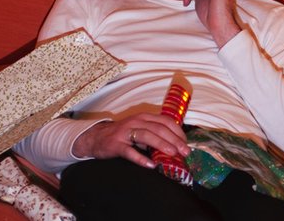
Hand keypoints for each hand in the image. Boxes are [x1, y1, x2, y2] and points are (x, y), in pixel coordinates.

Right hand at [71, 113, 189, 168]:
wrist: (97, 137)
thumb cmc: (124, 135)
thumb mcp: (140, 129)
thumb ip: (155, 134)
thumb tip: (175, 146)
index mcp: (144, 117)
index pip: (166, 121)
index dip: (178, 132)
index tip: (186, 143)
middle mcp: (136, 122)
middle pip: (159, 128)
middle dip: (174, 140)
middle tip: (185, 151)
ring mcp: (125, 132)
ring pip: (147, 136)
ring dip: (162, 145)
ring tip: (172, 154)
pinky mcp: (116, 144)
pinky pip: (129, 151)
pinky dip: (141, 158)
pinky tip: (151, 165)